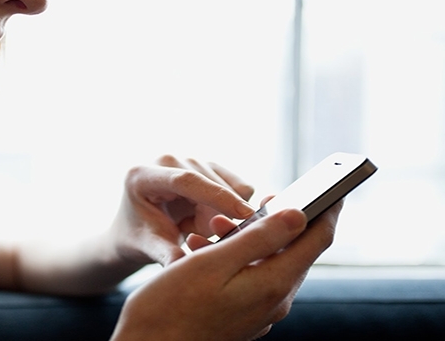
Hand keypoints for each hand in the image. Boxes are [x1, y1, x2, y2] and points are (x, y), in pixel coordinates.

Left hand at [109, 155, 255, 266]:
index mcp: (144, 175)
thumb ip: (164, 253)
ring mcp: (189, 159)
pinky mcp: (208, 165)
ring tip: (188, 225)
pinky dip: (228, 209)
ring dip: (218, 216)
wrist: (137, 226)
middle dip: (211, 220)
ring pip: (231, 188)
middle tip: (188, 237)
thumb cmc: (138, 236)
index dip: (217, 196)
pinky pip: (239, 188)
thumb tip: (182, 265)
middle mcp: (167, 159)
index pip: (186, 181)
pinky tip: (201, 216)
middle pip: (212, 187)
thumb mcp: (146, 246)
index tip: (244, 214)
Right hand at [111, 201, 341, 340]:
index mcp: (273, 285)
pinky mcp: (242, 317)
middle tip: (259, 199)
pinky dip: (236, 258)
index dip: (328, 209)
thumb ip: (259, 238)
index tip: (334, 187)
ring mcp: (258, 313)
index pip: (317, 240)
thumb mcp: (213, 264)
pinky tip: (205, 251)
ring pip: (268, 262)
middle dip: (277, 220)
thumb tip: (298, 215)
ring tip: (213, 228)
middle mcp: (273, 302)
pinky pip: (251, 278)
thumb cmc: (171, 307)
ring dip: (248, 238)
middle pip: (294, 250)